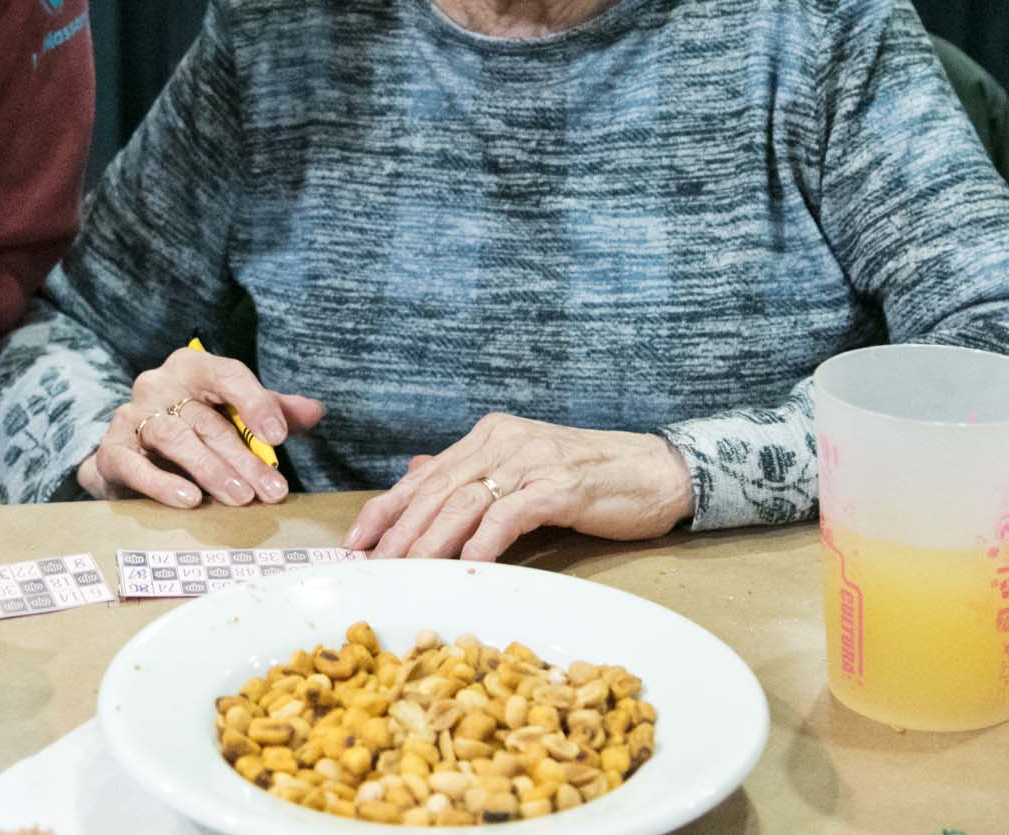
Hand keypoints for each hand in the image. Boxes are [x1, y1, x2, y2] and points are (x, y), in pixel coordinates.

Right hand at [75, 345, 323, 508]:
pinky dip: (162, 483)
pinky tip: (189, 501)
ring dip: (210, 470)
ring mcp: (131, 416)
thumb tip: (316, 411)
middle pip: (206, 419)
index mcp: (191, 368)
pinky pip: (134, 465)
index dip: (255, 402)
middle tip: (272, 490)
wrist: (128, 453)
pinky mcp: (111, 450)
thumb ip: (271, 410)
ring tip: (239, 497)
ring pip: (174, 438)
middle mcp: (158, 385)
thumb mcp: (232, 414)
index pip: (226, 374)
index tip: (280, 436)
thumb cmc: (190, 427)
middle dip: (243, 457)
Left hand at [343, 414, 694, 562]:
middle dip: (399, 532)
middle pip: (437, 491)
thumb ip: (471, 473)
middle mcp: (502, 441)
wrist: (654, 471)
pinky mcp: (559, 486)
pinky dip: (486, 539)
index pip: (423, 476)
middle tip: (372, 568)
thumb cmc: (586, 478)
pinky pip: (511, 513)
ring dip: (431, 541)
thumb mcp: (521, 470)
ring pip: (465, 502)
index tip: (355, 544)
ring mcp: (531, 460)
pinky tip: (467, 562)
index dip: (385, 509)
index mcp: (488, 436)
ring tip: (405, 572)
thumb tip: (415, 473)